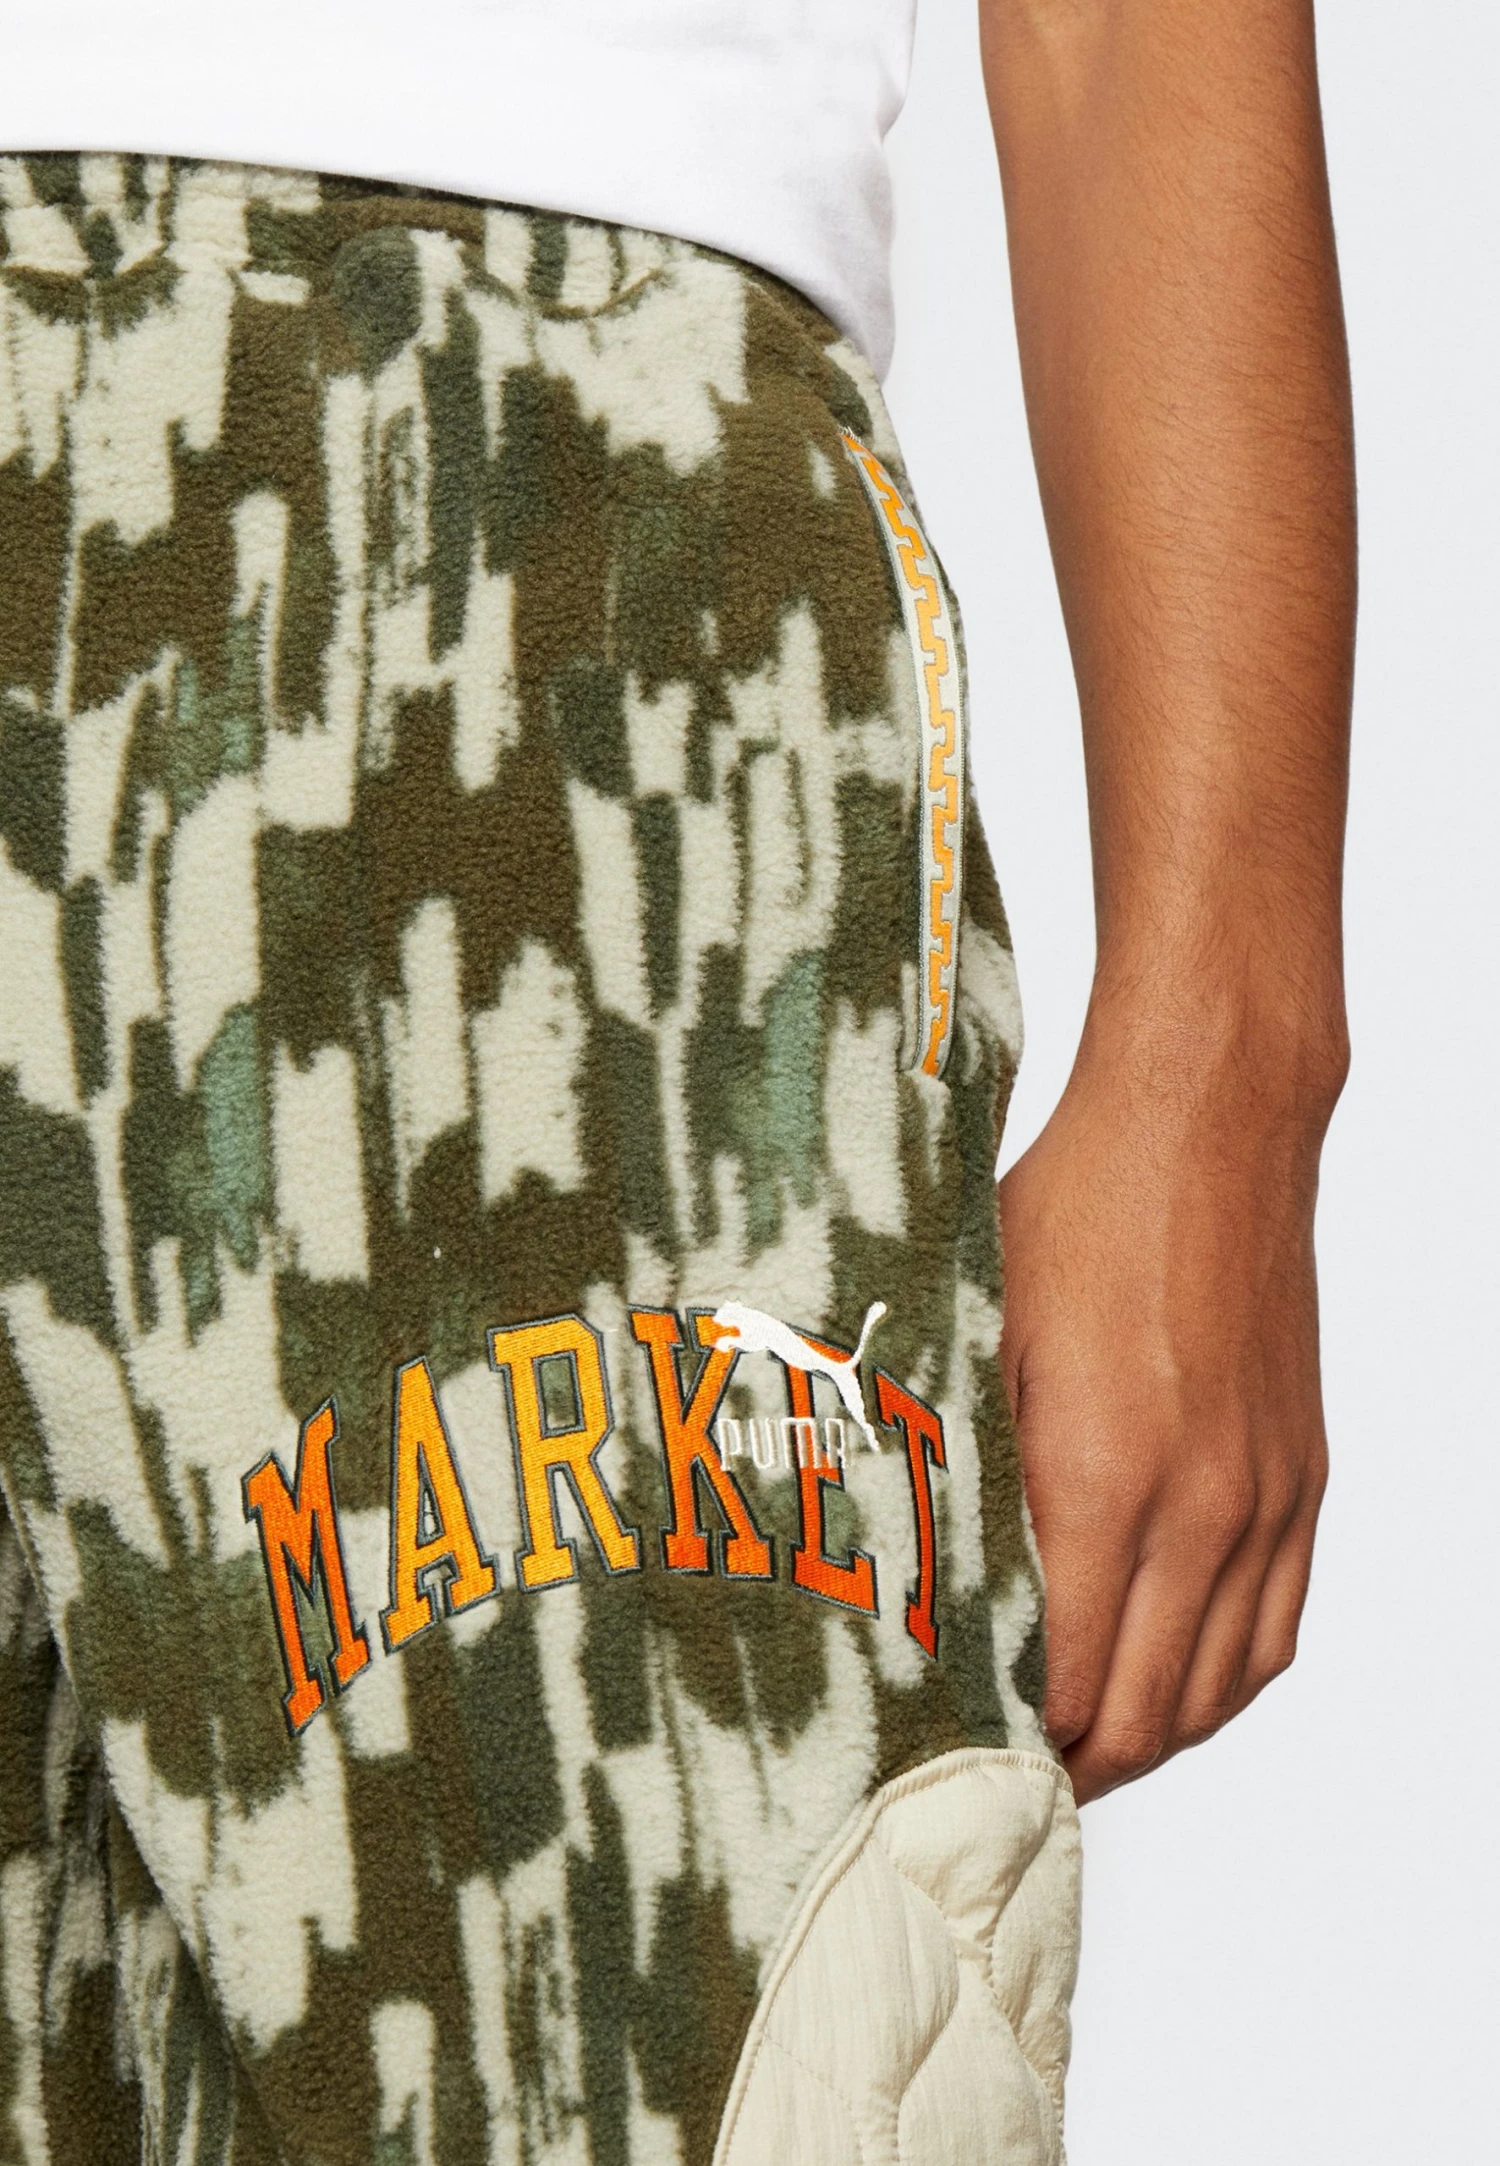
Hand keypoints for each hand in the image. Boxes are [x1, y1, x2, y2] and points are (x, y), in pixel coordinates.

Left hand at [998, 1019, 1339, 1804]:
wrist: (1206, 1126)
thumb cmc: (1072, 1212)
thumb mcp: (978, 1329)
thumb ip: (964, 1463)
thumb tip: (918, 1572)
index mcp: (1102, 1474)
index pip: (1060, 1675)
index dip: (1009, 1736)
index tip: (956, 1753)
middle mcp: (1199, 1506)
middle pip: (1143, 1710)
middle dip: (1072, 1763)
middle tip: (1008, 1776)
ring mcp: (1264, 1496)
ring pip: (1217, 1688)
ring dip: (1149, 1738)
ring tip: (1083, 1747)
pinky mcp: (1302, 1475)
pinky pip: (1277, 1627)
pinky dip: (1221, 1684)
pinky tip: (1173, 1686)